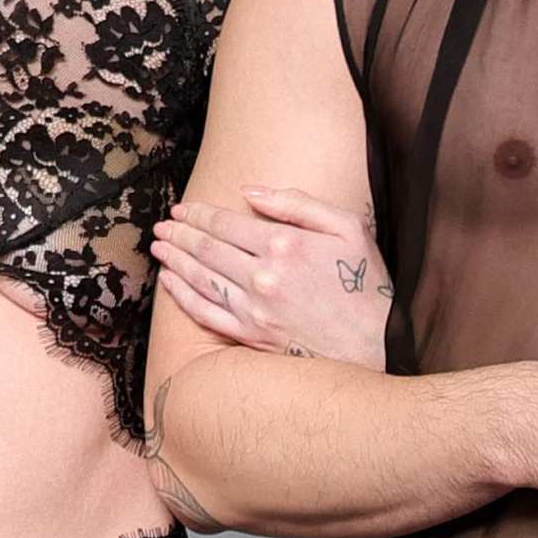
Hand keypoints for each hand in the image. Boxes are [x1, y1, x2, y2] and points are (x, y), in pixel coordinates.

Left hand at [150, 186, 393, 366]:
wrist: (378, 346)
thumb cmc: (366, 283)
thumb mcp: (347, 227)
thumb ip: (297, 204)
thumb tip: (249, 191)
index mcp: (284, 244)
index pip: (226, 223)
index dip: (199, 213)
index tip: (182, 208)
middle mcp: (263, 277)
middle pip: (207, 248)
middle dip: (180, 233)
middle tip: (162, 225)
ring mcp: (254, 310)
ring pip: (200, 278)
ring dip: (174, 259)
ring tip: (159, 247)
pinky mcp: (252, 337)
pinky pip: (206, 313)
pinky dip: (182, 296)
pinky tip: (169, 282)